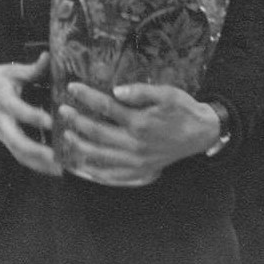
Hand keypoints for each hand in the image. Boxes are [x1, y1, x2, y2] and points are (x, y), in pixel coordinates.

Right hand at [0, 52, 60, 175]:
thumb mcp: (11, 71)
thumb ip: (32, 69)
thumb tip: (49, 56)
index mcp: (3, 100)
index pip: (20, 111)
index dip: (35, 117)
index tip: (52, 122)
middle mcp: (1, 120)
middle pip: (17, 141)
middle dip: (37, 152)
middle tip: (58, 157)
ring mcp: (1, 133)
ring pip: (18, 154)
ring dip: (38, 164)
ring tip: (60, 169)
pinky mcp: (4, 140)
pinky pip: (19, 155)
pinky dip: (35, 165)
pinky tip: (53, 169)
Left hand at [59, 82, 220, 184]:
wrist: (202, 133)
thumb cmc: (183, 109)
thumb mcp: (166, 94)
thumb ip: (140, 92)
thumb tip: (116, 90)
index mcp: (139, 123)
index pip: (105, 107)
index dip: (87, 96)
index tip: (72, 87)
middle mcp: (135, 144)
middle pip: (97, 133)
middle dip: (77, 121)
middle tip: (62, 111)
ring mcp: (137, 161)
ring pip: (101, 156)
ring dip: (81, 146)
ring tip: (67, 135)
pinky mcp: (141, 171)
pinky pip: (114, 175)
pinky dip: (97, 171)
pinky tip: (85, 165)